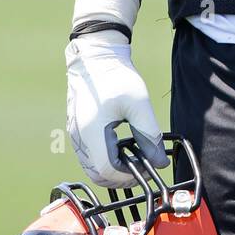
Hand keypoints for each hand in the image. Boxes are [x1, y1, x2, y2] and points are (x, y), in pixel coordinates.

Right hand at [66, 30, 167, 186]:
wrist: (95, 58)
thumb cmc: (116, 77)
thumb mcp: (139, 104)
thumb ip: (149, 135)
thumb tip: (159, 162)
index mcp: (92, 132)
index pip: (108, 171)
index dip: (130, 175)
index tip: (148, 167)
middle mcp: (79, 138)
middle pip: (98, 175)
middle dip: (122, 177)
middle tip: (143, 167)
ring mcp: (75, 136)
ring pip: (92, 169)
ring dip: (113, 170)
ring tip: (135, 158)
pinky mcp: (77, 132)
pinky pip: (89, 158)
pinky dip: (105, 161)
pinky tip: (122, 149)